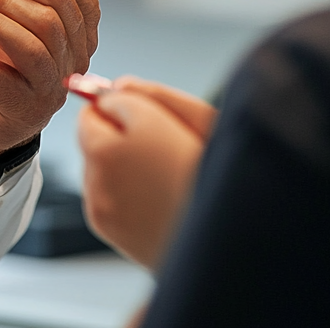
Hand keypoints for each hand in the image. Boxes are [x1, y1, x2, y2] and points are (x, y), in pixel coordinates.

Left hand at [78, 77, 215, 268]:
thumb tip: (117, 86)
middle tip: (165, 146)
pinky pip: (110, 201)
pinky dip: (128, 196)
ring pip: (102, 171)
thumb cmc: (220, 175)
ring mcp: (103, 214)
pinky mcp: (113, 236)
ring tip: (168, 176)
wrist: (238, 241)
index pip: (90, 112)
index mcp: (107, 150)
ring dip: (124, 167)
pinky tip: (162, 199)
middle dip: (120, 137)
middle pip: (95, 142)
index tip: (143, 114)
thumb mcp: (192, 116)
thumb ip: (145, 94)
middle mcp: (97, 184)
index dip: (117, 107)